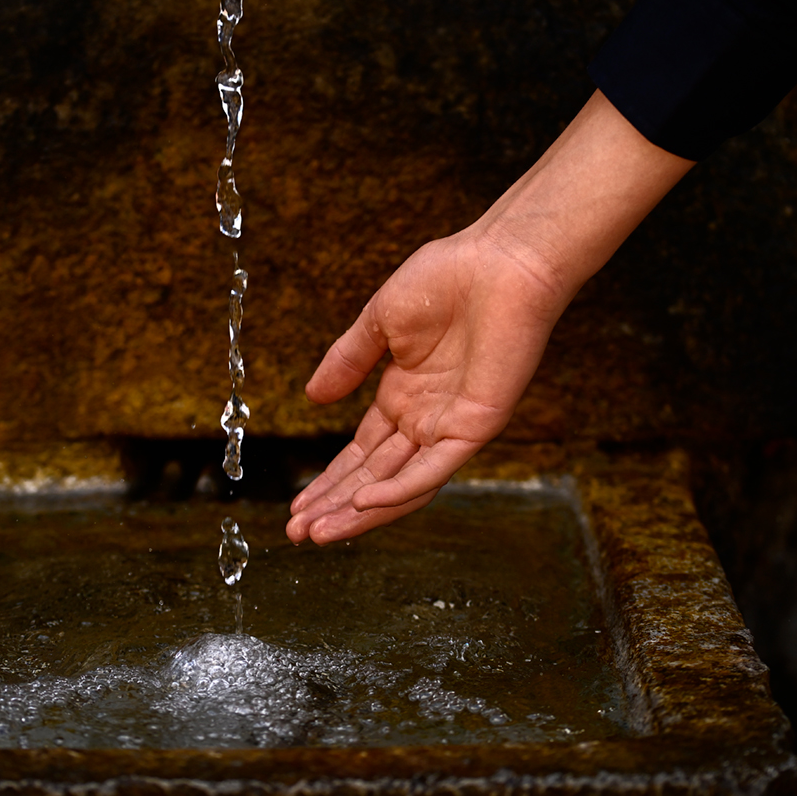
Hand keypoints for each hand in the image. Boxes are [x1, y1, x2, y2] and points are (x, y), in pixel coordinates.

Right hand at [286, 90, 694, 543]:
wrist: (500, 261)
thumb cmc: (447, 278)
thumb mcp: (379, 322)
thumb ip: (347, 362)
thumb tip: (312, 397)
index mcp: (404, 396)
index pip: (361, 454)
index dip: (328, 481)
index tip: (296, 506)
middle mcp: (426, 419)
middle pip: (374, 477)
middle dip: (334, 506)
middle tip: (297, 534)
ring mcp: (451, 426)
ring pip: (401, 485)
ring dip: (361, 512)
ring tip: (321, 534)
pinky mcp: (476, 426)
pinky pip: (435, 468)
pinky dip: (401, 489)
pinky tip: (365, 503)